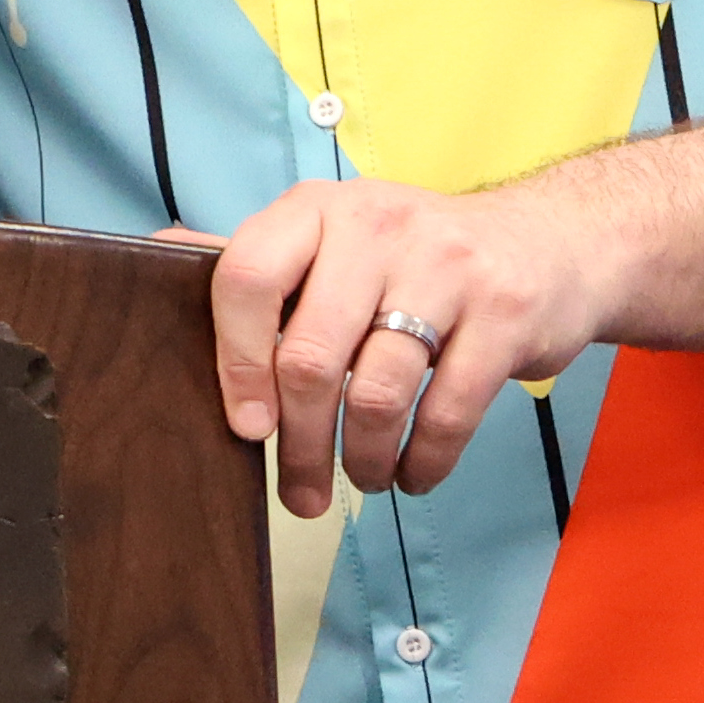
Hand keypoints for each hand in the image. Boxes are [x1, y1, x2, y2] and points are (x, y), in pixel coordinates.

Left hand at [206, 175, 616, 508]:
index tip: (244, 427)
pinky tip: (413, 475)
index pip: (247, 277)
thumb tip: (149, 257)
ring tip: (362, 479)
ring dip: (361, 459)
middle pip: (310, 355)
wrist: (554, 243)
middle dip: (297, 444)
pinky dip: (424, 463)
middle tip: (299, 492)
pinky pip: (449, 412)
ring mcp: (448, 267)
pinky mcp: (506, 314)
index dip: (235, 361)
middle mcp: (378, 226)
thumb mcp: (336, 238)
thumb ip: (257, 260)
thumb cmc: (418, 258)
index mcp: (318, 210)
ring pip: (377, 393)